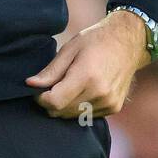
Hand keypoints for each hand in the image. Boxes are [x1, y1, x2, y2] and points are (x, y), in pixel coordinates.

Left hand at [25, 9, 149, 118]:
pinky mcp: (114, 108)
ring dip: (64, 106)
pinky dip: (78, 107)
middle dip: (50, 102)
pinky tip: (82, 90)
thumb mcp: (70, 49)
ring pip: (73, 116)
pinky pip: (86, 116)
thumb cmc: (96, 40)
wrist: (128, 41)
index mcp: (87, 76)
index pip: (54, 102)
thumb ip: (50, 71)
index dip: (40, 98)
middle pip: (62, 112)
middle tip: (50, 86)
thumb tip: (30, 84)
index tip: (36, 89)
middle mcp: (100, 93)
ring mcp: (109, 103)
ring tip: (67, 85)